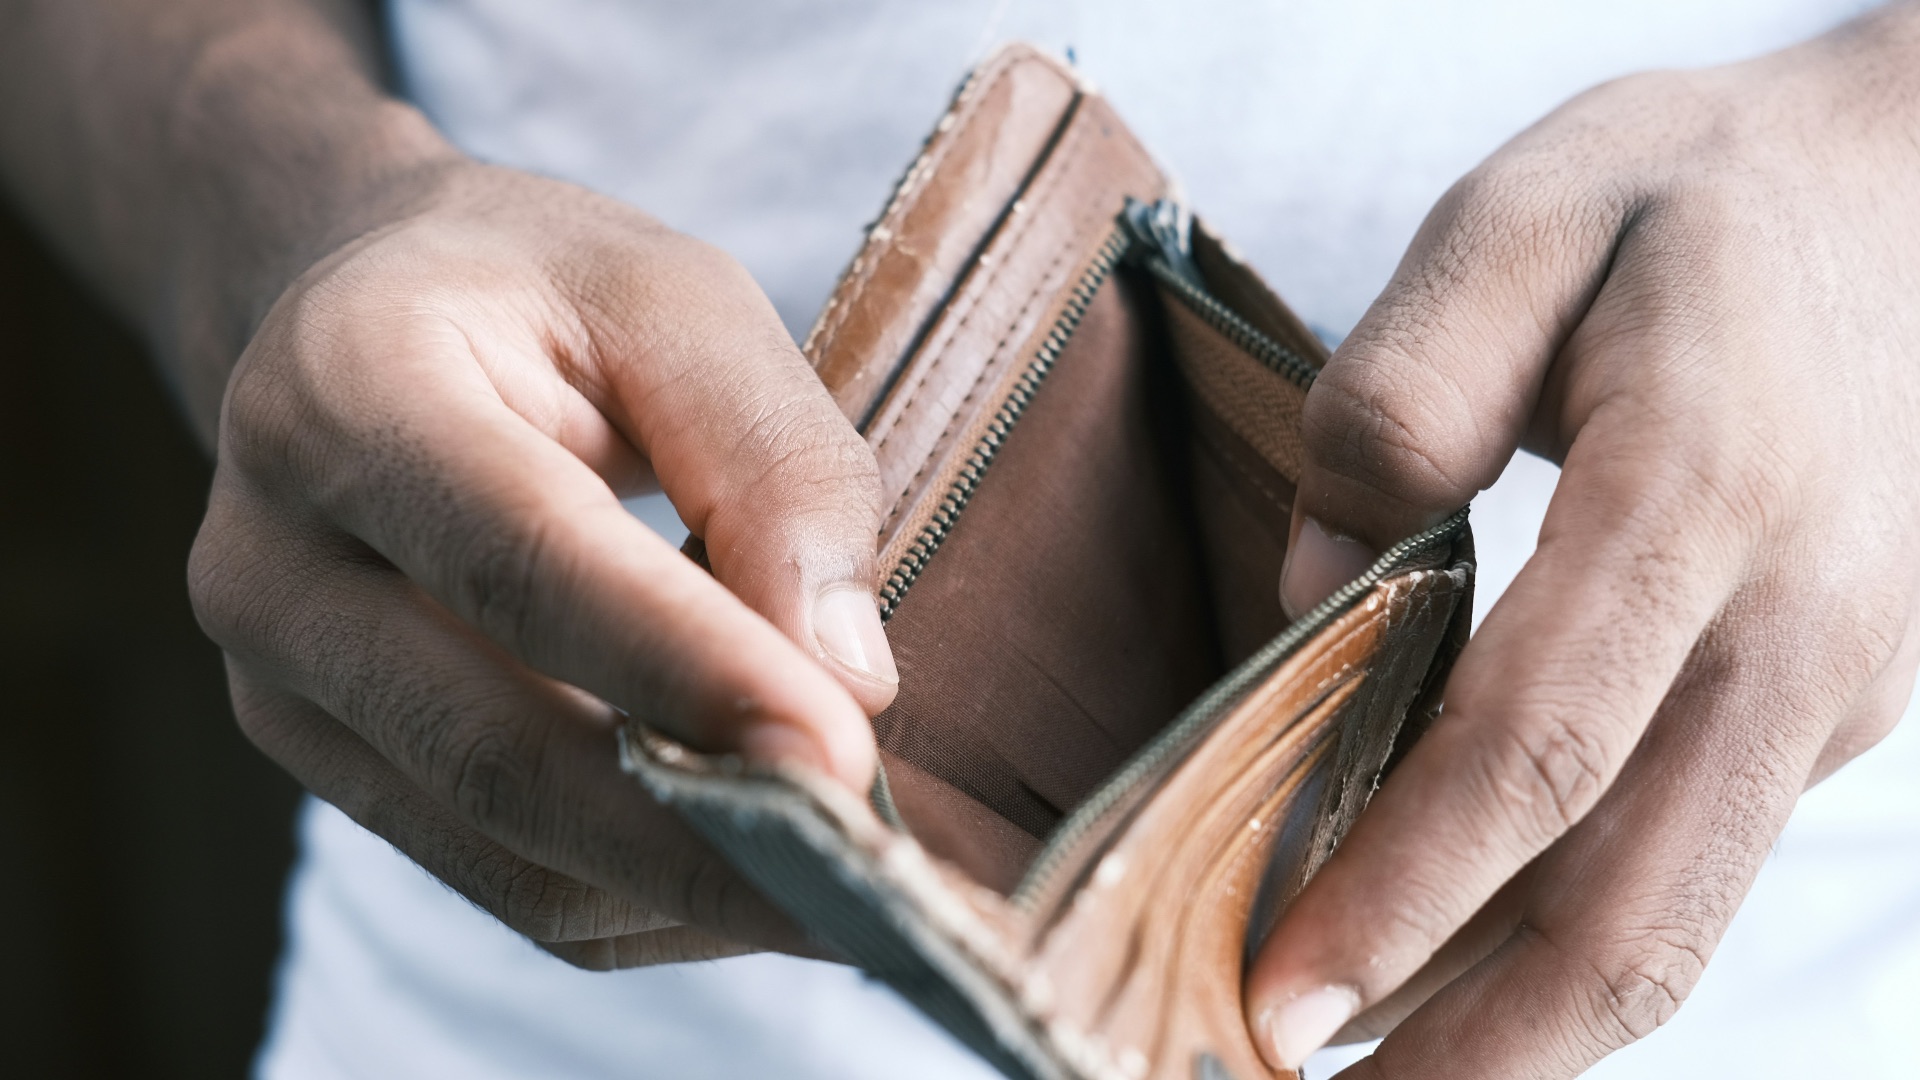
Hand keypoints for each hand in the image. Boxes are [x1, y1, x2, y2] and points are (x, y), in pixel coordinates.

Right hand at [189, 161, 896, 966]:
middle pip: (496, 750)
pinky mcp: (328, 764)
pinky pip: (503, 884)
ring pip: (502, 854)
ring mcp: (281, 684)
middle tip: (871, 880)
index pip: (525, 562)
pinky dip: (642, 901)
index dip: (688, 670)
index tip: (842, 757)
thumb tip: (849, 680)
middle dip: (701, 836)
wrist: (364, 322)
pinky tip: (750, 869)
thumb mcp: (680, 302)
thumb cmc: (542, 298)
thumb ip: (774, 466)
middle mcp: (275, 558)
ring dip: (687, 889)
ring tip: (842, 886)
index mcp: (349, 390)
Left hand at [1251, 8, 1919, 1075]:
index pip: (1537, 752)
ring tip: (1372, 1073)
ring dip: (1521, 1027)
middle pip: (1630, 910)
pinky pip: (1691, 856)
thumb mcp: (1527, 216)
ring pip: (1672, 914)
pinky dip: (1571, 934)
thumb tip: (1319, 587)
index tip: (1280, 999)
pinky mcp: (1832, 707)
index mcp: (1704, 495)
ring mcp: (1835, 686)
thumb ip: (1402, 392)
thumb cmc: (1699, 201)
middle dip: (1468, 1047)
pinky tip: (1459, 953)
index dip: (1403, 897)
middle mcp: (1794, 629)